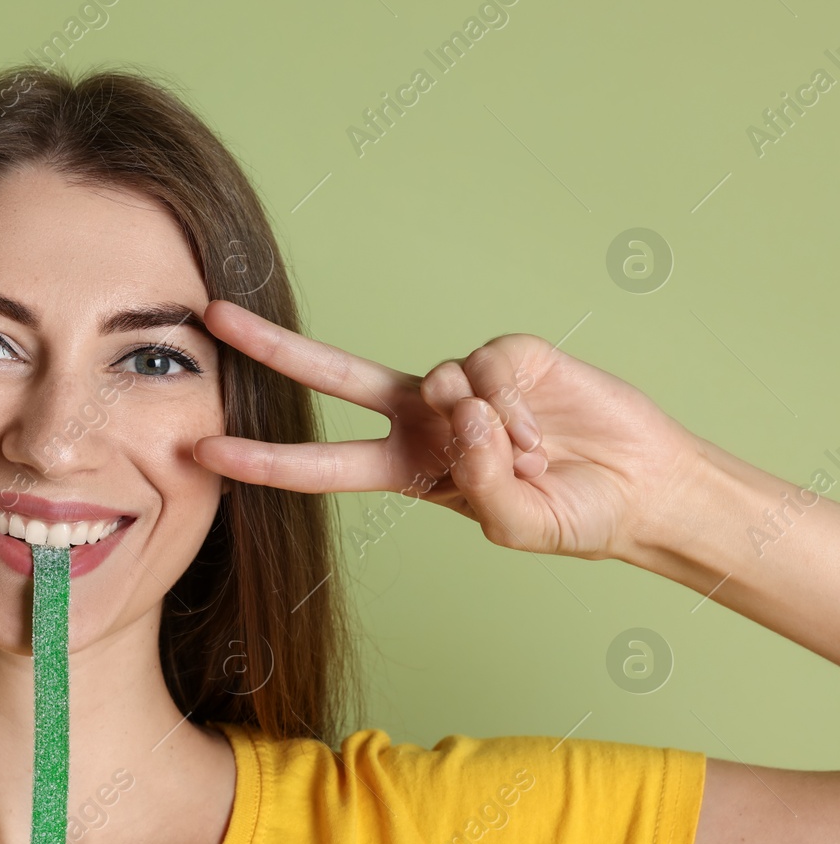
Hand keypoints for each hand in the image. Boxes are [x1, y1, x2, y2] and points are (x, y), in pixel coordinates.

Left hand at [190, 300, 707, 560]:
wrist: (640, 487)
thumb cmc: (572, 515)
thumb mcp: (518, 526)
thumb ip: (480, 481)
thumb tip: (458, 407)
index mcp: (405, 469)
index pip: (320, 463)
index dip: (263, 460)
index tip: (202, 451)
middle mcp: (420, 419)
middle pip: (331, 376)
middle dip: (271, 346)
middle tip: (212, 317)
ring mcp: (460, 383)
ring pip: (437, 384)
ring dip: (488, 431)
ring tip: (534, 458)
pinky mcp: (504, 353)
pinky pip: (487, 370)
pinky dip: (516, 405)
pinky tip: (544, 426)